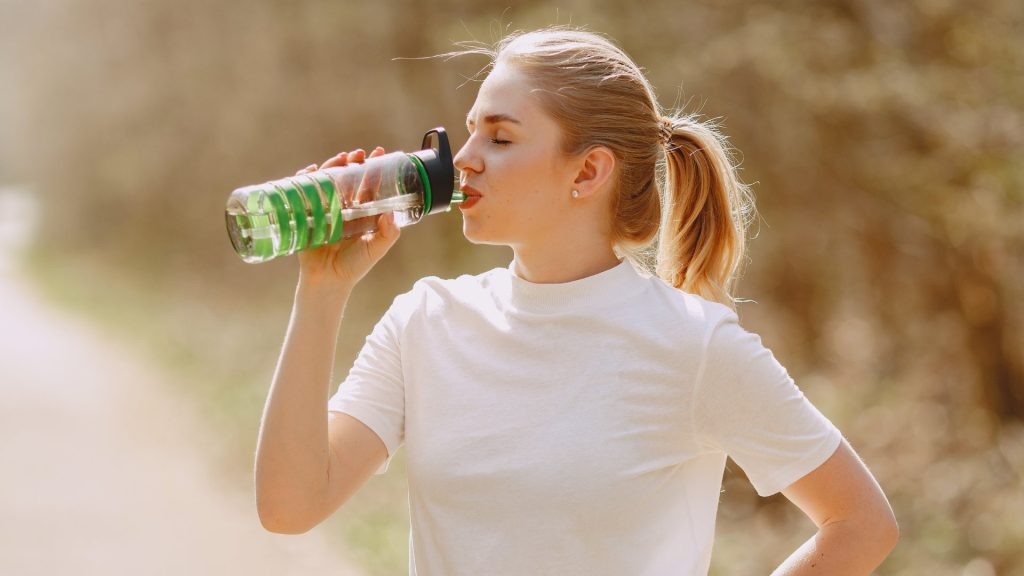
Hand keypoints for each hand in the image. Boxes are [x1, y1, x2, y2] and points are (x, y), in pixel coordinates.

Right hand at [294, 147, 400, 290]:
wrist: (328, 281)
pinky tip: (311, 171)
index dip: (374, 169)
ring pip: (328, 181)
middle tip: (358, 154)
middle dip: (352, 163)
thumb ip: (388, 233)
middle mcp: (344, 208)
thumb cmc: (354, 266)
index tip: (380, 153)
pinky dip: (306, 179)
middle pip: (347, 178)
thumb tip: (392, 213)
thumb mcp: (375, 249)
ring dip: (332, 166)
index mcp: (361, 213)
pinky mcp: (307, 215)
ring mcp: (325, 209)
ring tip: (340, 158)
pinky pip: (304, 192)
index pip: (368, 185)